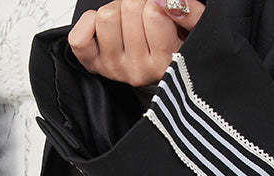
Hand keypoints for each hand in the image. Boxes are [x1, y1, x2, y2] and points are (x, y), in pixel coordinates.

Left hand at [68, 0, 205, 86]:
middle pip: (129, 9)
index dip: (157, 1)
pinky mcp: (95, 66)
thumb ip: (192, 12)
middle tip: (145, 16)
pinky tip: (105, 29)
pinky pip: (78, 39)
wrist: (158, 62)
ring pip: (105, 17)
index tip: (163, 12)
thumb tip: (169, 2)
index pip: (154, 11)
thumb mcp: (195, 28)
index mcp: (166, 63)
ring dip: (116, 10)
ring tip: (129, 22)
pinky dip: (89, 23)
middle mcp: (139, 71)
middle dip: (137, 3)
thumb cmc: (174, 42)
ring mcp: (115, 70)